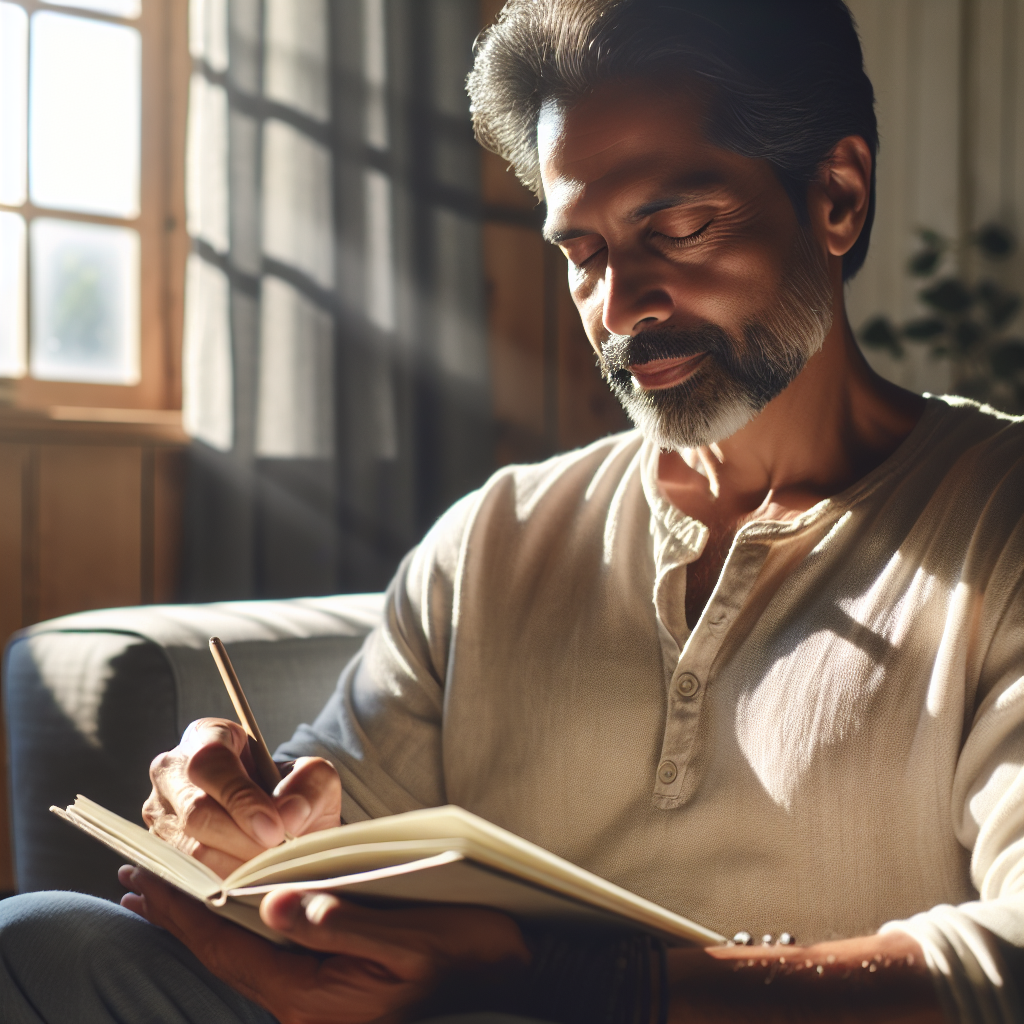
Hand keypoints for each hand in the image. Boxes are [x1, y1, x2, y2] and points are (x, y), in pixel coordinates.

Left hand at [119, 866, 530, 1023]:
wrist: (507, 977)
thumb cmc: (464, 951)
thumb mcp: (406, 937)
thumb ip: (340, 923)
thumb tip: (275, 905)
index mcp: (316, 997)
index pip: (231, 951)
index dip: (183, 916)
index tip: (143, 882)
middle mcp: (307, 1009)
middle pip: (225, 960)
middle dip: (179, 920)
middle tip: (133, 881)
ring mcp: (318, 1007)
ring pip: (242, 963)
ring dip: (204, 927)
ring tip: (164, 897)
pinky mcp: (331, 996)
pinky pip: (267, 965)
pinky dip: (237, 935)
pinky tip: (231, 914)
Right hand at [144, 718, 341, 876]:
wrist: (280, 827)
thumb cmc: (291, 793)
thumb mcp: (313, 778)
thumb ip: (309, 785)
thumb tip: (290, 814)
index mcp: (206, 737)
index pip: (211, 764)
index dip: (242, 800)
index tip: (275, 830)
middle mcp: (172, 772)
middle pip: (196, 813)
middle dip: (242, 842)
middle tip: (277, 858)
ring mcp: (159, 815)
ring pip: (187, 851)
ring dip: (233, 869)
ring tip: (267, 874)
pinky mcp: (157, 854)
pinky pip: (181, 878)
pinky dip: (218, 888)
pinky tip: (246, 890)